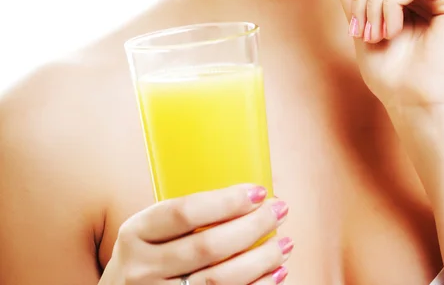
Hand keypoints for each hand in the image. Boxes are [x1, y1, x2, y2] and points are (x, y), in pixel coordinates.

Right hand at [101, 185, 290, 284]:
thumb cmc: (144, 257)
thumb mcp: (146, 232)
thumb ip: (181, 217)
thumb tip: (246, 197)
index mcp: (135, 233)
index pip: (184, 212)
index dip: (226, 201)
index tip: (258, 191)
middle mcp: (142, 268)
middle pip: (207, 246)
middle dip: (252, 227)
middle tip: (279, 211)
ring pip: (220, 281)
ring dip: (261, 260)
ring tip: (284, 243)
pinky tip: (275, 274)